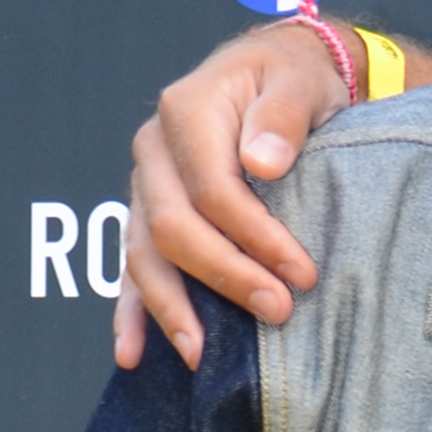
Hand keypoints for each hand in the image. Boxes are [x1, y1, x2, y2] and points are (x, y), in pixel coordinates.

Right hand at [115, 22, 343, 371]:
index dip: (255, 237)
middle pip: (175, 227)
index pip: (213, 189)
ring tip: (201, 355)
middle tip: (277, 311)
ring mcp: (145, 185)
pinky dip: (130, 312)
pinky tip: (131, 354)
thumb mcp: (301, 83)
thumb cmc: (294, 80)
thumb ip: (283, 116)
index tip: (301, 274)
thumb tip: (262, 162)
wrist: (276, 75)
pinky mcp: (148, 215)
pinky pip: (132, 266)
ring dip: (172, 308)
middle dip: (225, 276)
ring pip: (145, 254)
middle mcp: (155, 151)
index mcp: (187, 112)